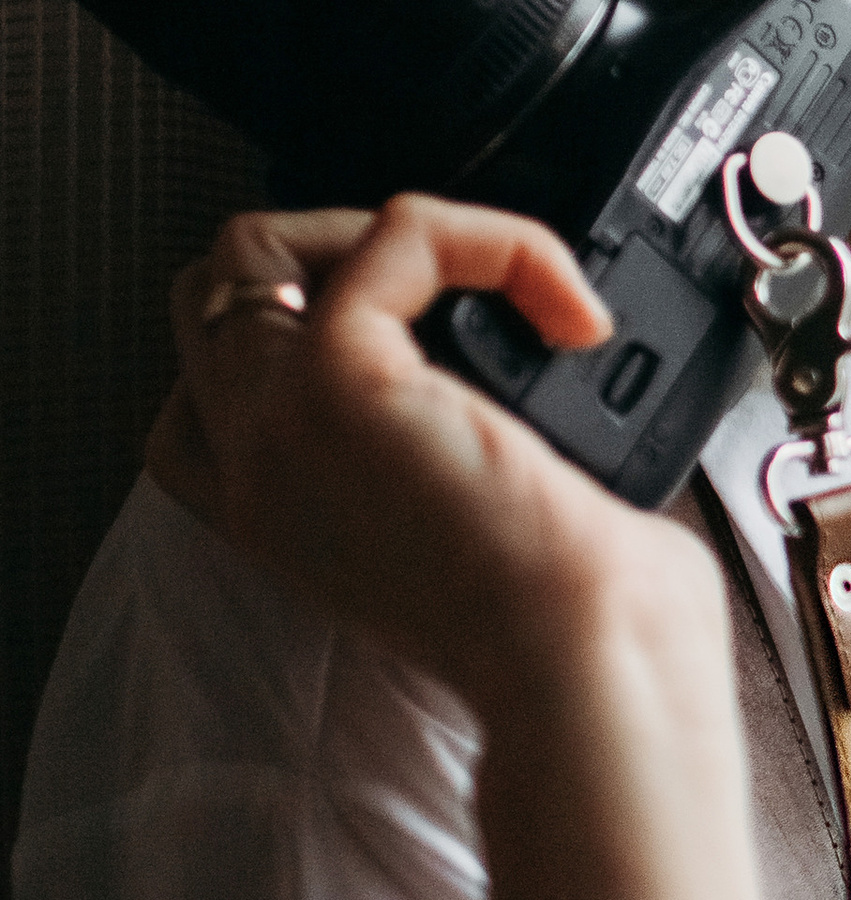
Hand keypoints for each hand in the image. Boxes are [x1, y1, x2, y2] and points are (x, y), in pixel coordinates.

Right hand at [149, 194, 682, 713]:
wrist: (587, 667)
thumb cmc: (574, 628)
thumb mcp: (481, 528)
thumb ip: (459, 451)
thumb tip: (547, 367)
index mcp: (284, 513)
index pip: (214, 386)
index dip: (311, 322)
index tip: (442, 335)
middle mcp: (257, 472)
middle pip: (218, 296)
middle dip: (335, 255)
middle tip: (465, 296)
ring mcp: (277, 425)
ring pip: (259, 249)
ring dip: (385, 232)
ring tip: (495, 284)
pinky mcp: (338, 382)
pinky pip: (395, 235)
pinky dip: (493, 240)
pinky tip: (568, 311)